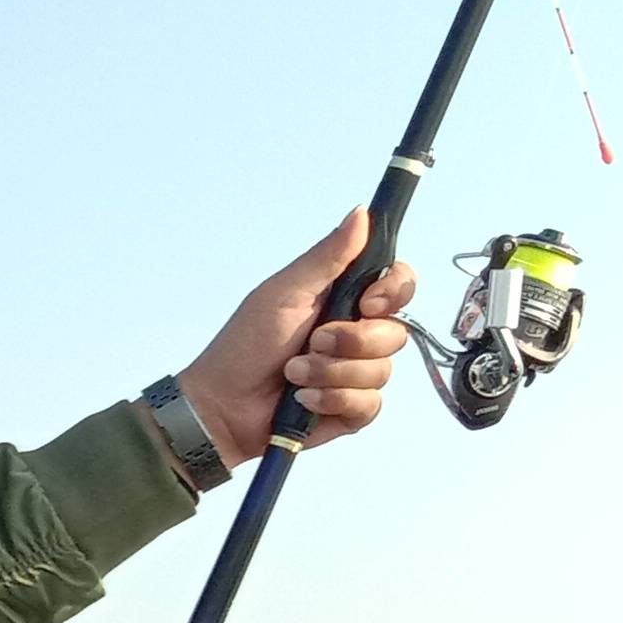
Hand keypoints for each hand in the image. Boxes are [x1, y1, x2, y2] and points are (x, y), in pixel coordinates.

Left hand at [175, 211, 416, 464]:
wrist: (222, 406)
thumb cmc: (246, 344)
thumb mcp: (285, 293)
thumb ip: (327, 256)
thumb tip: (362, 212)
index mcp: (345, 300)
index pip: (399, 285)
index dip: (393, 292)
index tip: (366, 303)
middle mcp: (358, 335)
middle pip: (397, 331)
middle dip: (351, 340)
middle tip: (311, 342)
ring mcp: (357, 374)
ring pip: (382, 370)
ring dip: (331, 373)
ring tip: (294, 375)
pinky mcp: (353, 410)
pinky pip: (369, 404)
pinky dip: (332, 400)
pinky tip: (303, 400)